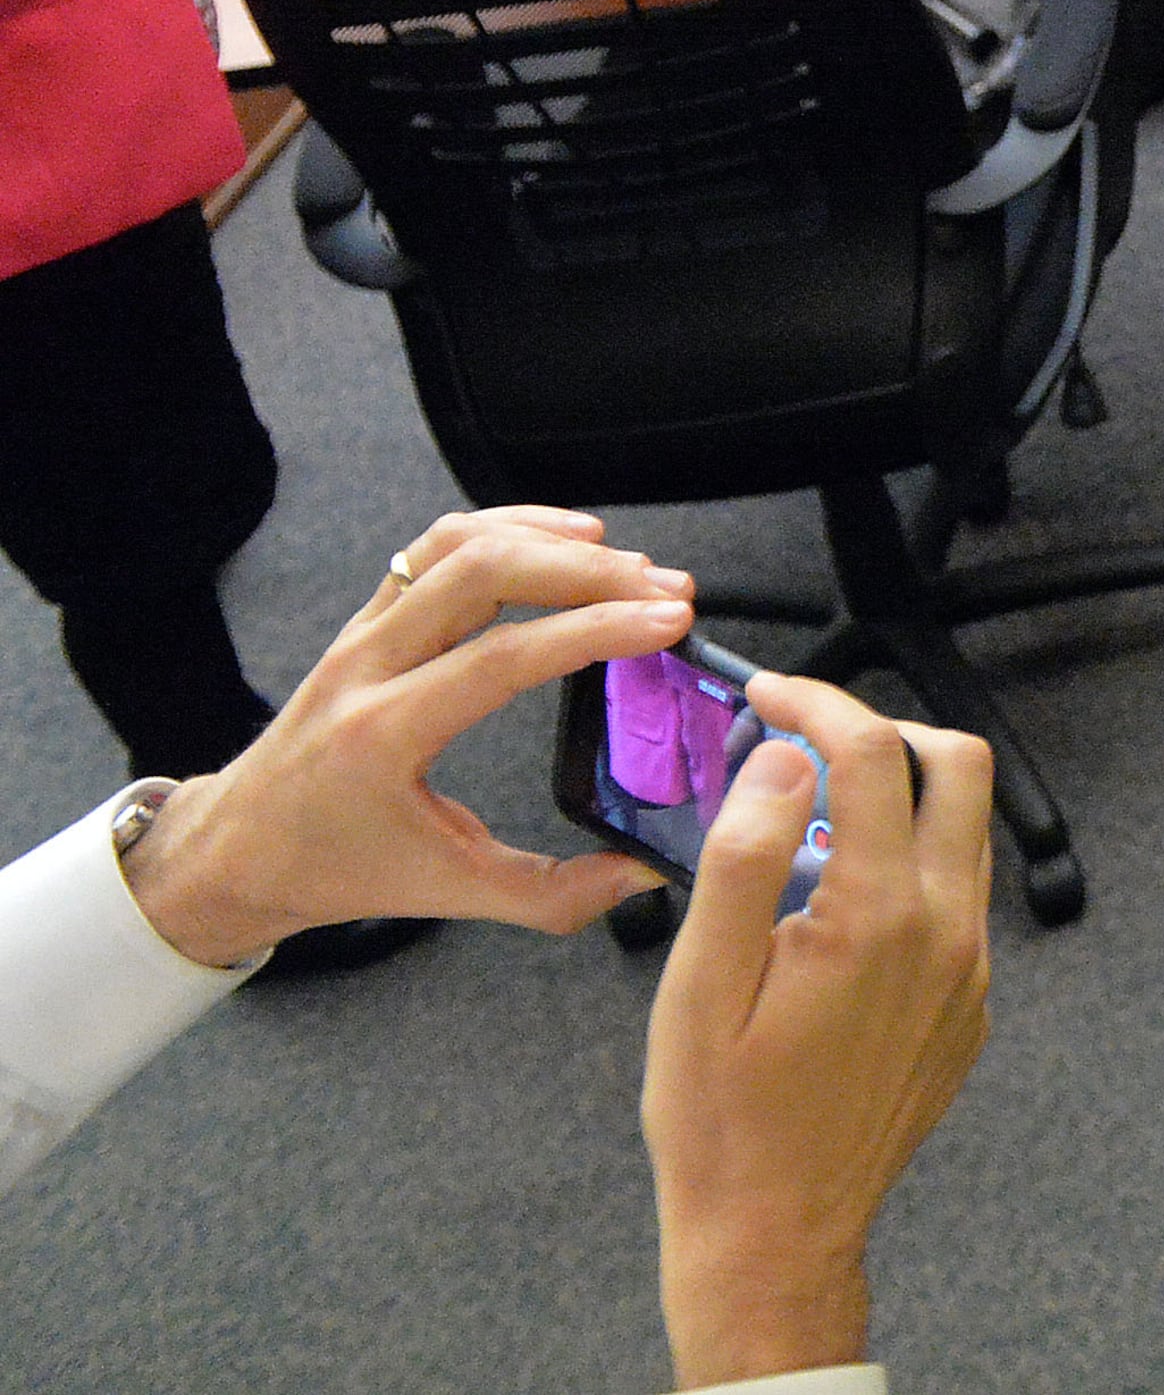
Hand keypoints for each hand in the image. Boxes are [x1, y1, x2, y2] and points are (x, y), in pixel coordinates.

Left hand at [119, 508, 694, 967]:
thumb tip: (646, 874)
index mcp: (383, 735)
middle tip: (665, 590)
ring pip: (457, 543)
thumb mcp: (448, 892)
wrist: (238, 847)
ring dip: (551, 539)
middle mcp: (366, 667)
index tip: (668, 622)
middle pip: (480, 572)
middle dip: (587, 571)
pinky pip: (437, 546)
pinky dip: (508, 526)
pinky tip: (565, 537)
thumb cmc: (334, 869)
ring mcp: (362, 631)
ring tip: (626, 561)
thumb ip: (554, 894)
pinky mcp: (369, 616)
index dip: (594, 630)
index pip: (502, 657)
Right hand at [644, 673, 992, 1391]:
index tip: (771, 695)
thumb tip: (781, 761)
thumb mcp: (701, 985)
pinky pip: (958, 898)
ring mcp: (968, 970)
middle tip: (808, 738)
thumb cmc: (725, 1122)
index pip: (873, 755)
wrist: (776, 1230)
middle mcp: (945, 933)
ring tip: (810, 813)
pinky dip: (909, 864)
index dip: (819, 702)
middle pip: (959, 769)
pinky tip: (837, 897)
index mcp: (878, 916)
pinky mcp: (969, 1003)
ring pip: (965, 832)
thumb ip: (746, 857)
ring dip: (902, 796)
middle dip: (885, 730)